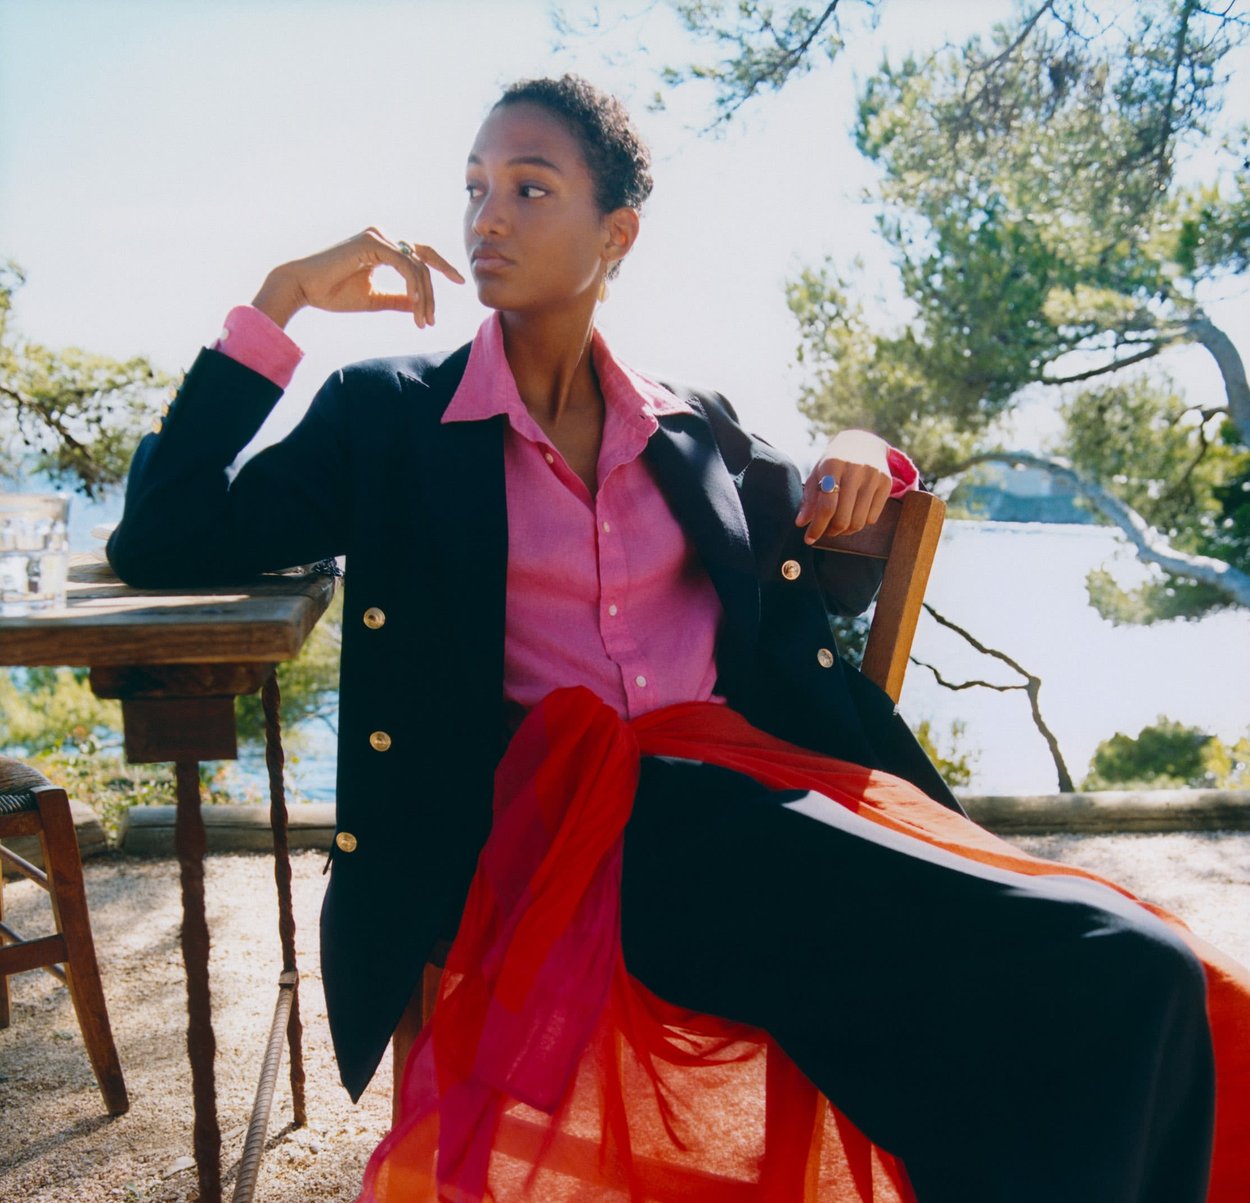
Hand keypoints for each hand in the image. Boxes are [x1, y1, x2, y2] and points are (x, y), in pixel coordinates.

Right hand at [251, 227, 464, 329]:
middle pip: (423, 261)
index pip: (421, 254)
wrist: (303, 288)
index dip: (443, 266)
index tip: (460, 281)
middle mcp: (382, 236)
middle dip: (433, 292)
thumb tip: (420, 305)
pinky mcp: (371, 242)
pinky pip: (405, 265)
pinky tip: (415, 305)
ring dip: (424, 296)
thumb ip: (399, 299)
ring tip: (422, 320)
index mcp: (383, 246)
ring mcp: (377, 236)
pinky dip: (413, 286)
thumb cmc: (333, 293)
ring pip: (417, 265)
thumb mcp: (375, 299)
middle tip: (432, 320)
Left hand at [795, 429, 892, 542]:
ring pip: (858, 521)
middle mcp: (855, 470)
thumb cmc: (834, 462)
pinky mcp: (886, 483)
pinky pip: (872, 517)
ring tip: (838, 526)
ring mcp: (873, 476)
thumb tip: (801, 523)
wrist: (863, 443)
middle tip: (826, 532)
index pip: (826, 506)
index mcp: (833, 465)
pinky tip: (853, 516)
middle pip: (843, 517)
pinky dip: (861, 523)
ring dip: (845, 531)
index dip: (817, 527)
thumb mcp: (817, 474)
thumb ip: (809, 498)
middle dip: (831, 531)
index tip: (809, 539)